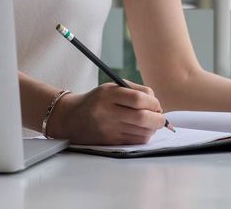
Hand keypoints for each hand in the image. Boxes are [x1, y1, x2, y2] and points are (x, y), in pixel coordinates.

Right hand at [46, 80, 165, 144]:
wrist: (70, 118)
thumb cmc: (98, 101)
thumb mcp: (112, 88)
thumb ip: (137, 91)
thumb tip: (158, 106)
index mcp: (108, 95)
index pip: (139, 99)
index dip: (154, 103)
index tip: (157, 105)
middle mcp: (107, 113)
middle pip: (143, 118)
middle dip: (158, 119)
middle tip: (160, 117)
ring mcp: (108, 130)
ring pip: (142, 132)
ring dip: (152, 128)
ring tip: (149, 123)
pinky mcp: (109, 143)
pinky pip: (135, 142)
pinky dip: (144, 136)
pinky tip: (141, 131)